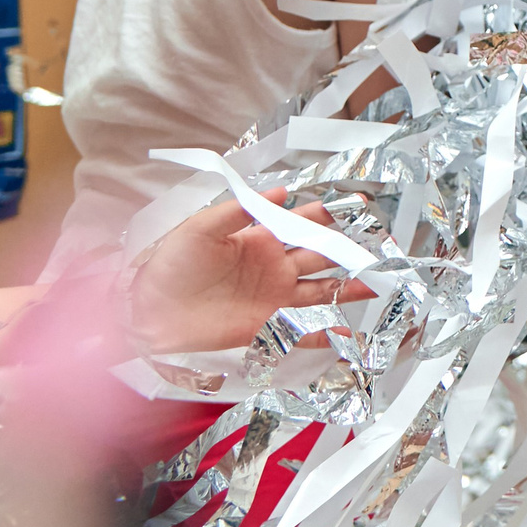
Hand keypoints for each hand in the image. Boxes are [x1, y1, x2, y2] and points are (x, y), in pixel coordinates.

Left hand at [126, 191, 372, 353]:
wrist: (145, 312)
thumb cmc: (170, 265)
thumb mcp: (201, 228)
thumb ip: (240, 210)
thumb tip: (281, 190)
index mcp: (261, 238)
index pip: (303, 222)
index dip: (330, 214)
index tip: (358, 207)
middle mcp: (275, 267)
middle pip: (322, 255)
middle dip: (351, 250)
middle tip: (381, 246)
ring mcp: (274, 299)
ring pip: (322, 291)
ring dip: (349, 288)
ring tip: (377, 286)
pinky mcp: (267, 327)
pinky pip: (303, 331)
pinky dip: (326, 334)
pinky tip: (348, 336)